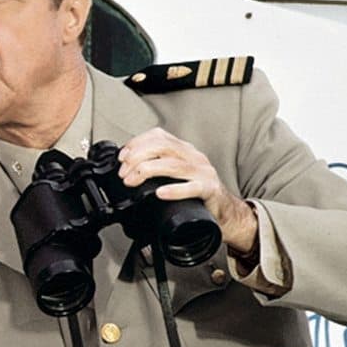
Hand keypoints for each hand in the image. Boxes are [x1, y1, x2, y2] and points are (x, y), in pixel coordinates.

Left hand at [117, 128, 257, 252]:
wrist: (225, 211)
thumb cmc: (196, 193)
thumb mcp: (175, 175)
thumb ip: (157, 168)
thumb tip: (127, 170)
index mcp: (184, 150)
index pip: (158, 136)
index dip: (137, 143)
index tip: (122, 157)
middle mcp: (194, 157)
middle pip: (162, 147)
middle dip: (138, 157)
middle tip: (124, 173)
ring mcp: (203, 172)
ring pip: (173, 165)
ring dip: (147, 171)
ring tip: (132, 181)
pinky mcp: (210, 190)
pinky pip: (192, 187)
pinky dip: (174, 190)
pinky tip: (160, 193)